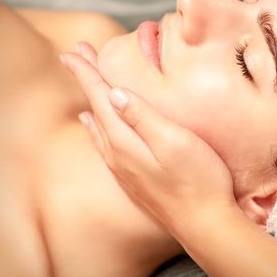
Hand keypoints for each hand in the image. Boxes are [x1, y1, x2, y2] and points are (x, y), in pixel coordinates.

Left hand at [60, 41, 235, 232]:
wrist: (205, 225)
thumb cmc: (199, 180)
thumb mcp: (175, 142)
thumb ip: (142, 117)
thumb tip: (113, 93)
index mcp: (125, 141)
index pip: (100, 97)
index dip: (87, 72)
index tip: (72, 51)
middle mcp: (117, 155)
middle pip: (95, 108)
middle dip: (86, 79)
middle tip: (74, 55)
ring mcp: (124, 170)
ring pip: (99, 125)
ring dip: (91, 100)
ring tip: (85, 82)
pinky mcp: (133, 179)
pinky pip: (105, 143)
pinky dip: (97, 125)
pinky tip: (94, 124)